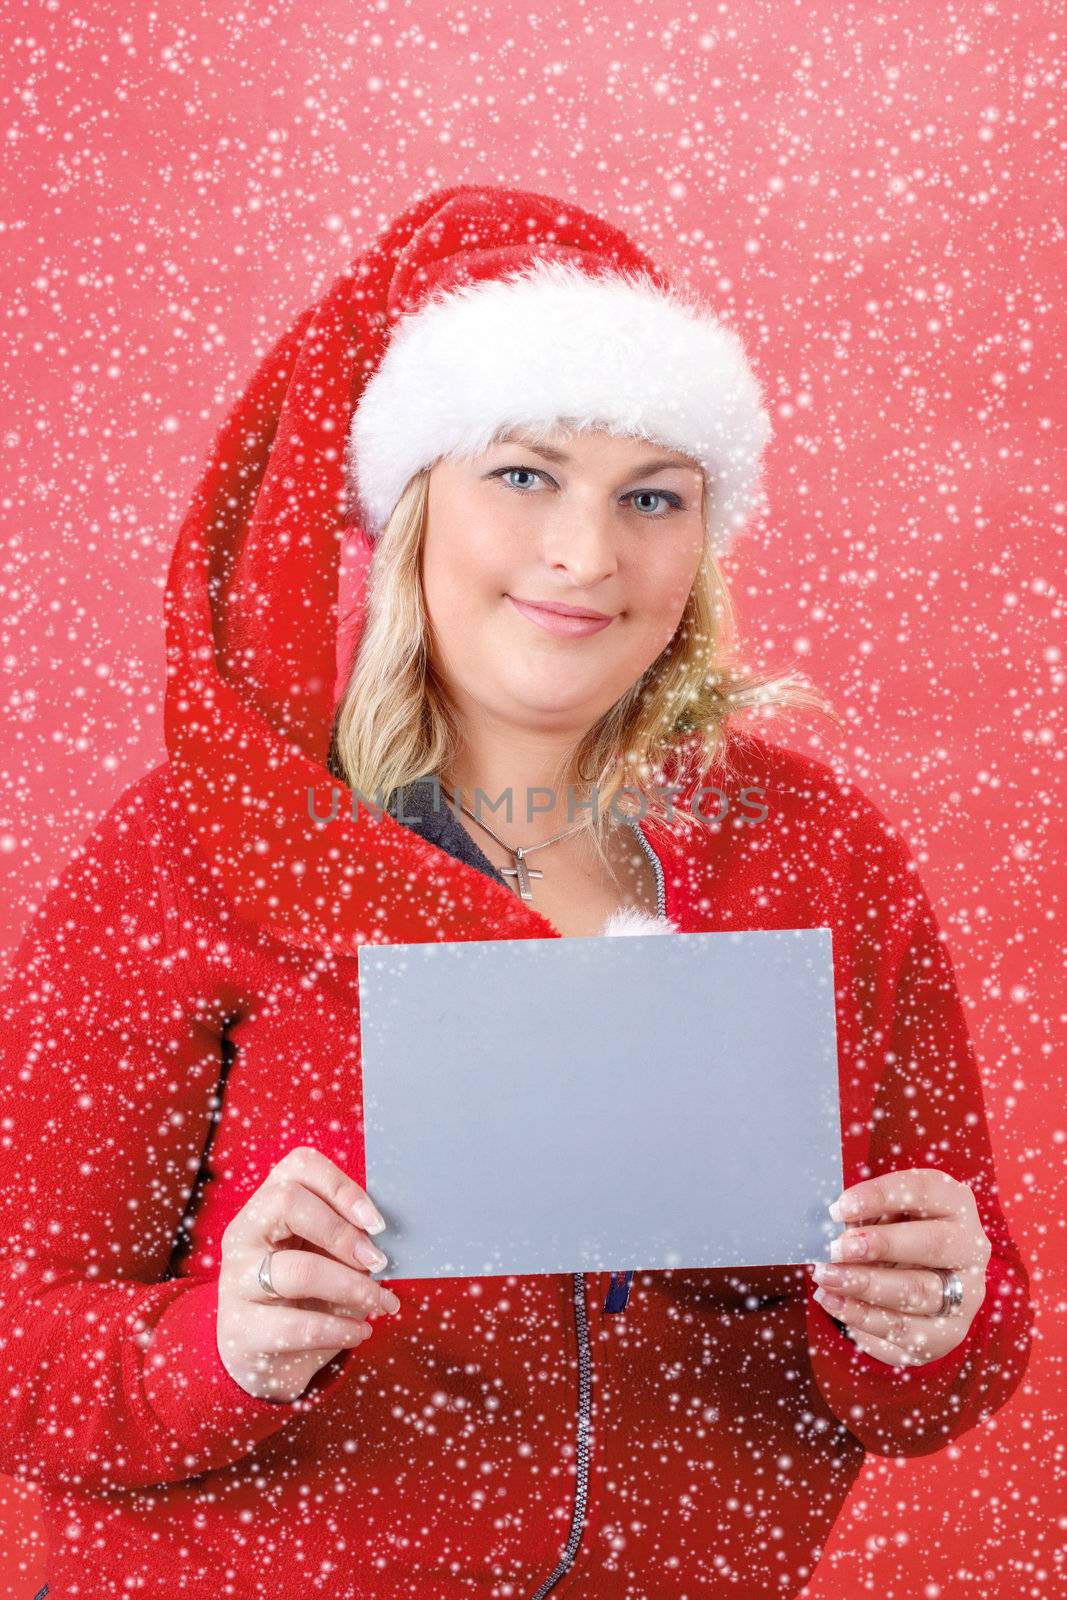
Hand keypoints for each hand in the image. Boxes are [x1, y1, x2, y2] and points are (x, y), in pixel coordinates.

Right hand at [217, 1144, 401, 1401]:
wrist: (263, 1358)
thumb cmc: (302, 1296)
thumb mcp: (322, 1256)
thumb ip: (345, 1237)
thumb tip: (386, 1239)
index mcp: (267, 1205)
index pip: (299, 1166)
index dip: (342, 1187)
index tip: (377, 1223)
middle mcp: (244, 1233)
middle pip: (288, 1203)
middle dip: (343, 1233)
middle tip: (378, 1262)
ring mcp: (236, 1280)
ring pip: (298, 1271)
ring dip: (352, 1287)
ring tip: (381, 1303)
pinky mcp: (241, 1329)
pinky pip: (297, 1325)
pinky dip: (340, 1329)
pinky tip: (360, 1331)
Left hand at [809, 1166, 991, 1366]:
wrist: (914, 1291)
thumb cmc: (894, 1238)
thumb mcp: (883, 1218)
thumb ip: (865, 1218)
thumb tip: (833, 1224)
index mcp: (955, 1204)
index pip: (924, 1190)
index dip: (881, 1196)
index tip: (840, 1208)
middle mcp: (970, 1247)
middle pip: (933, 1243)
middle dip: (882, 1244)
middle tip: (838, 1248)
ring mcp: (965, 1293)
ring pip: (919, 1291)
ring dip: (866, 1284)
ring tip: (827, 1276)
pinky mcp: (948, 1333)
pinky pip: (905, 1328)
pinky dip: (863, 1315)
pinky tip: (833, 1301)